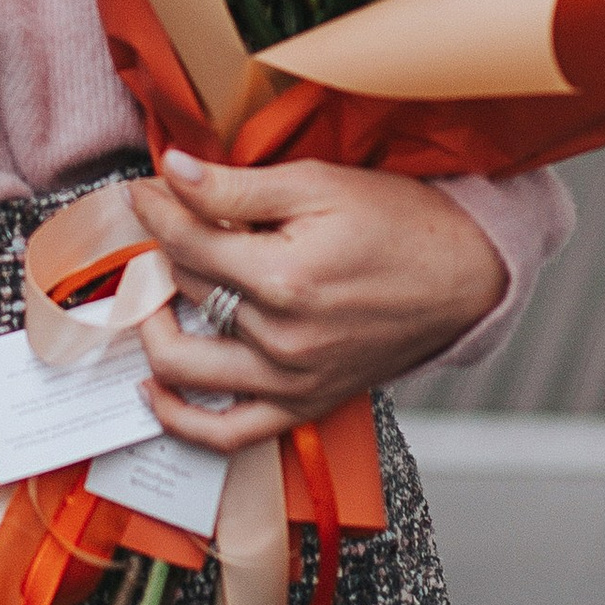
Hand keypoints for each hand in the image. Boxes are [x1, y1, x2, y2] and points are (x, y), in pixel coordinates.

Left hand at [128, 150, 504, 455]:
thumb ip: (236, 186)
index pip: (185, 242)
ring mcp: (292, 380)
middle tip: (159, 222)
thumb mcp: (317, 184)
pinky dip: (181, 418)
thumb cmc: (398, 223)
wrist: (462, 276)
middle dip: (161, 252)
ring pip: (186, 362)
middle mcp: (283, 338)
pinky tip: (154, 388)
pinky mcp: (305, 405)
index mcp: (283, 278)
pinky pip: (228, 433)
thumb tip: (172, 171)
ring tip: (151, 291)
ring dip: (153, 326)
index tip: (142, 188)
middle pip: (186, 292)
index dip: (154, 208)